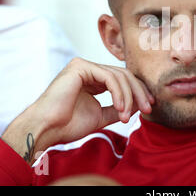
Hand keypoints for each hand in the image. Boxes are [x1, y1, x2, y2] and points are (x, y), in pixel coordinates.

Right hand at [1, 57, 153, 164]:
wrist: (46, 129)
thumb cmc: (68, 125)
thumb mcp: (101, 115)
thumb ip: (119, 108)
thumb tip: (140, 104)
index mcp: (93, 79)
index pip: (123, 80)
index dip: (139, 91)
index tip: (149, 106)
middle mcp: (89, 69)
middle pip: (124, 75)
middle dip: (139, 92)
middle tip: (149, 108)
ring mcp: (84, 66)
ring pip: (119, 75)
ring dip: (129, 97)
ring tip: (127, 116)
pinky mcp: (80, 66)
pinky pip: (109, 77)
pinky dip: (119, 93)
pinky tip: (120, 108)